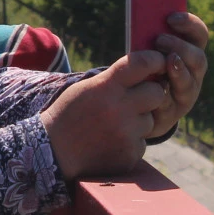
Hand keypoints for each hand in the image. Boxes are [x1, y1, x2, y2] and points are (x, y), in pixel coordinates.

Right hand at [39, 51, 172, 180]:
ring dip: (139, 122)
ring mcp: (126, 133)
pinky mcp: (130, 154)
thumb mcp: (86, 88)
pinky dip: (130, 142)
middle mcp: (119, 108)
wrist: (54, 153)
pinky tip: (110, 143)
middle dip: (151, 94)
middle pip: (157, 93)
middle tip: (138, 99)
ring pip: (150, 120)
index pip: (141, 63)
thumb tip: (147, 70)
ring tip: (114, 126)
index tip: (159, 62)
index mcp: (106, 87)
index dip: (155, 60)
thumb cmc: (70, 115)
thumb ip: (115, 79)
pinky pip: (141, 142)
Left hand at [148, 11, 209, 133]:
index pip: (199, 35)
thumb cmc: (143, 69)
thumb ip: (149, 37)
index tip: (171, 17)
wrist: (136, 107)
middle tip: (160, 39)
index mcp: (190, 53)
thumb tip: (142, 18)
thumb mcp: (147, 50)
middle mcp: (193, 74)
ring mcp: (185, 96)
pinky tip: (153, 87)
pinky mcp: (171, 114)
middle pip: (198, 59)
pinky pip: (169, 105)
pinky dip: (160, 95)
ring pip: (188, 84)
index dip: (190, 24)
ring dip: (177, 71)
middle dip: (180, 47)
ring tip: (165, 62)